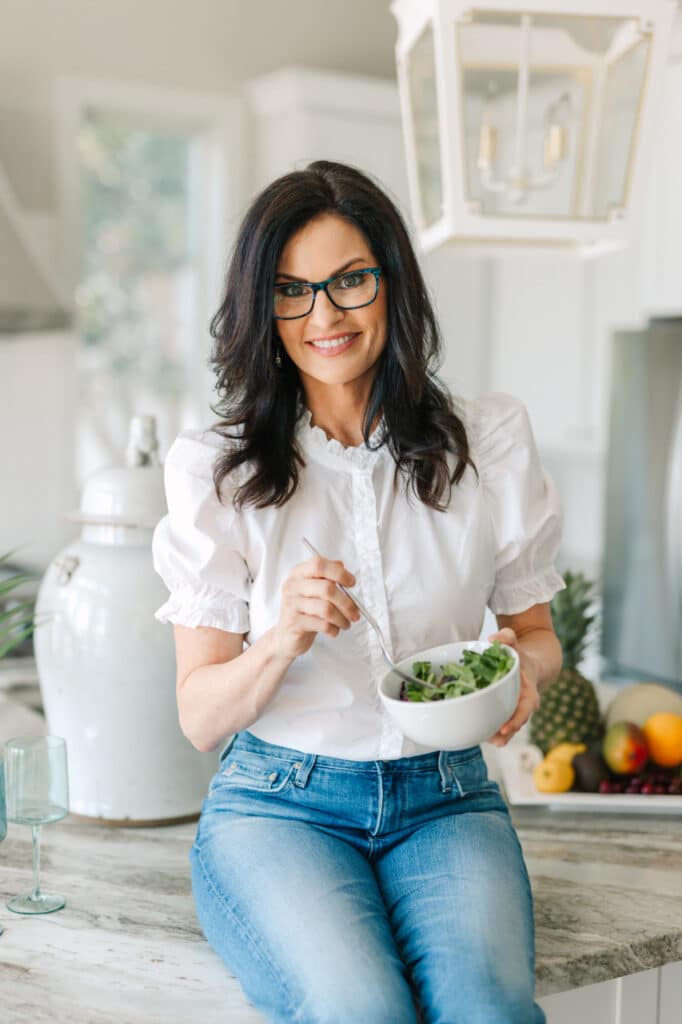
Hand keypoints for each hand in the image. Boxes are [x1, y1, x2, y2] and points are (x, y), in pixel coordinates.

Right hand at [271, 555, 360, 660]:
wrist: (285, 636)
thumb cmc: (304, 611)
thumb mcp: (314, 590)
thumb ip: (326, 576)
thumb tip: (341, 565)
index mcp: (298, 573)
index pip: (319, 565)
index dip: (338, 573)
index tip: (352, 583)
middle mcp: (292, 586)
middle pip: (326, 588)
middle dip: (347, 603)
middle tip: (355, 613)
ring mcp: (291, 604)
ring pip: (326, 608)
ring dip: (342, 618)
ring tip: (346, 623)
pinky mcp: (293, 622)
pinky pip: (321, 624)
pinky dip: (333, 629)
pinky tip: (334, 631)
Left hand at [485, 627, 539, 746]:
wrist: (528, 665)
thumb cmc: (519, 655)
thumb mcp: (515, 643)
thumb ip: (507, 638)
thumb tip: (493, 639)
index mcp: (529, 693)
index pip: (525, 710)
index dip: (516, 720)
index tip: (505, 730)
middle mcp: (523, 706)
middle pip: (515, 725)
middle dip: (503, 734)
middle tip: (488, 738)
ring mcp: (514, 712)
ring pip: (507, 730)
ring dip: (495, 736)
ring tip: (480, 738)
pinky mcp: (506, 714)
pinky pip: (499, 727)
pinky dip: (490, 732)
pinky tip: (477, 734)